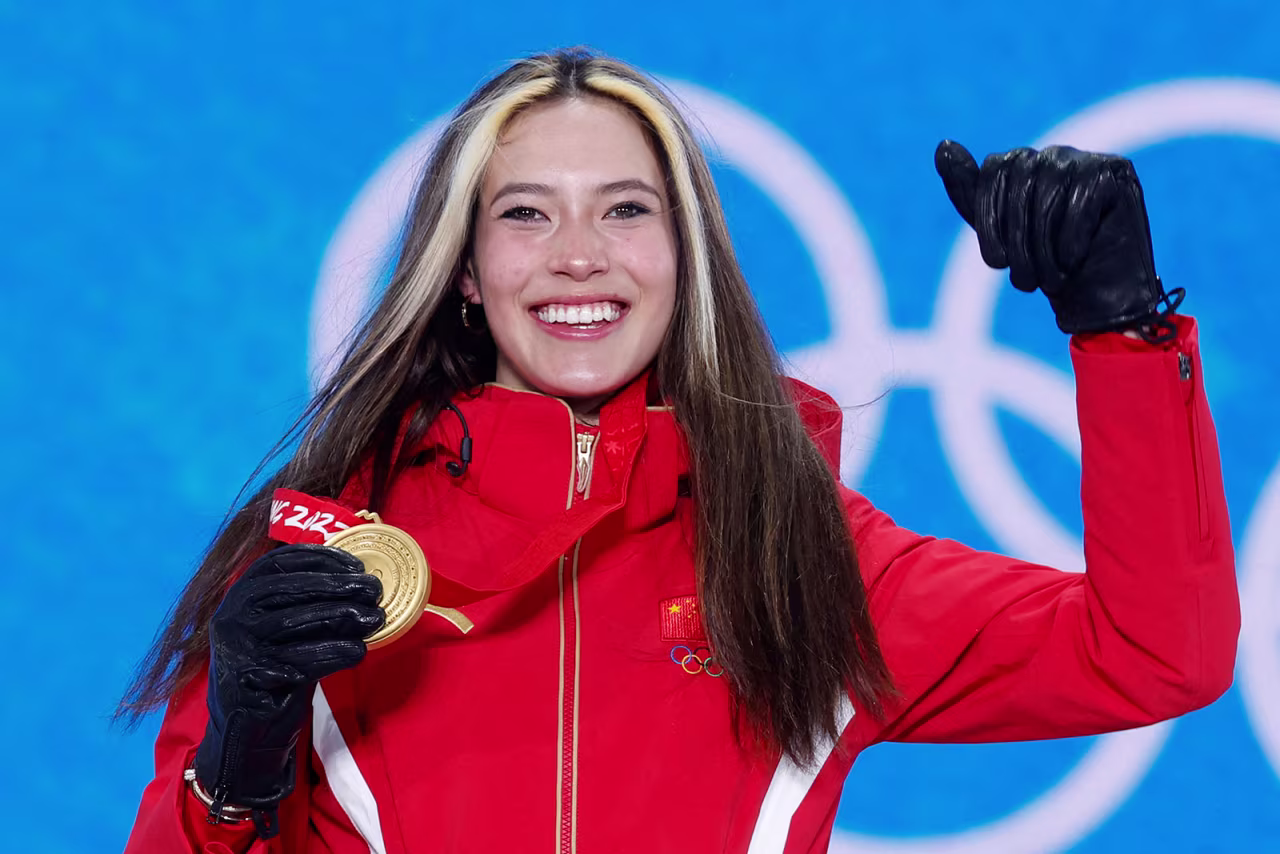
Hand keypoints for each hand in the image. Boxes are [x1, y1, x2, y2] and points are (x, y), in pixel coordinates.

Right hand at [191, 544, 383, 828]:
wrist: (250, 727)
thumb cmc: (279, 668)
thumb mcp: (293, 628)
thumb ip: (317, 605)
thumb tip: (365, 585)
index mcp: (241, 594)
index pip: (279, 562)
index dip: (320, 558)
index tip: (356, 564)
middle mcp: (231, 615)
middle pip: (289, 588)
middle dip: (337, 585)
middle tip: (374, 589)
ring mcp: (236, 646)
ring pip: (294, 621)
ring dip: (341, 616)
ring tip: (375, 618)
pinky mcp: (248, 678)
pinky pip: (298, 660)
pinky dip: (332, 653)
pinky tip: (357, 651)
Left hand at [934, 140, 1182, 340]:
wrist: (1097, 291)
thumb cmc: (1043, 262)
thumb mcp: (997, 230)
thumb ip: (968, 190)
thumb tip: (942, 145)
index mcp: (1019, 163)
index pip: (993, 171)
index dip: (990, 220)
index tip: (997, 263)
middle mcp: (1051, 154)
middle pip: (1021, 182)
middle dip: (1018, 241)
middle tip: (1024, 282)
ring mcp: (1086, 159)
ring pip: (1050, 192)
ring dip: (1044, 247)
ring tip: (1048, 280)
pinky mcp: (1116, 171)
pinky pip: (1082, 199)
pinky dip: (1072, 238)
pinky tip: (1072, 260)